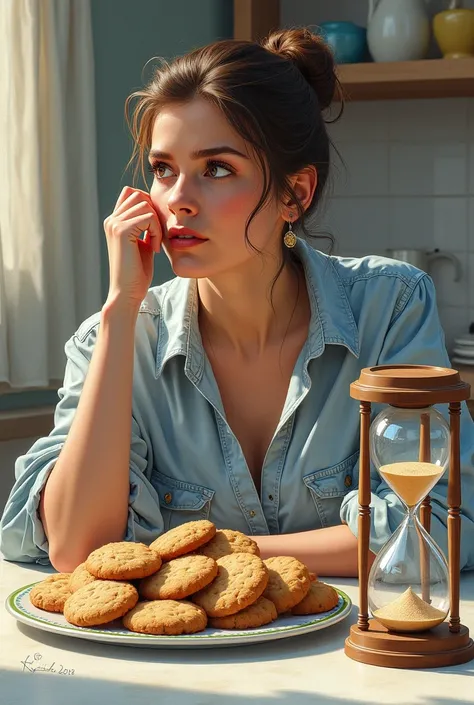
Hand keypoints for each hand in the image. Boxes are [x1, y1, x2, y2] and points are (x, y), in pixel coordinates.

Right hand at [103, 186, 161, 308]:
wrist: (127, 292)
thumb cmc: (137, 272)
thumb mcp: (143, 243)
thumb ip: (145, 226)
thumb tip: (155, 210)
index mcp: (114, 222)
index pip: (131, 193)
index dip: (149, 205)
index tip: (155, 229)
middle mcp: (111, 220)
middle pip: (139, 195)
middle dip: (154, 212)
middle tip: (157, 236)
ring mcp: (114, 224)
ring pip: (145, 204)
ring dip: (157, 223)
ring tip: (156, 243)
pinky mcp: (121, 231)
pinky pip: (148, 217)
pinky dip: (157, 231)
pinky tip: (155, 249)